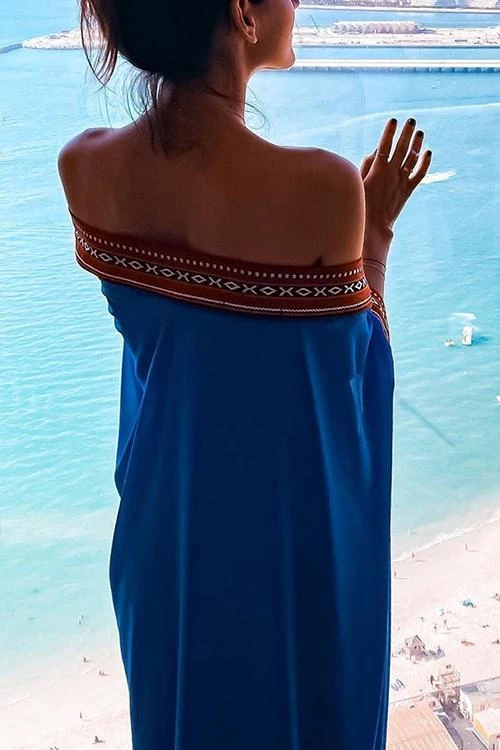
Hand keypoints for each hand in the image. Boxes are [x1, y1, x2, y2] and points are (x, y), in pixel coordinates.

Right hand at [360, 117, 431, 237]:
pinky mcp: (408, 190)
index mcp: (377, 170)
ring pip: (412, 158)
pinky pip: (419, 175)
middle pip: (401, 148)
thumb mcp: (358, 184)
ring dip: (417, 144)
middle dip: (406, 132)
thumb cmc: (361, 205)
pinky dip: (425, 163)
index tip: (393, 120)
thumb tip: (376, 152)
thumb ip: (366, 165)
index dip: (390, 131)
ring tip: (419, 132)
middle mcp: (392, 173)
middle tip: (411, 120)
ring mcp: (401, 181)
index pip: (385, 145)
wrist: (373, 226)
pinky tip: (428, 153)